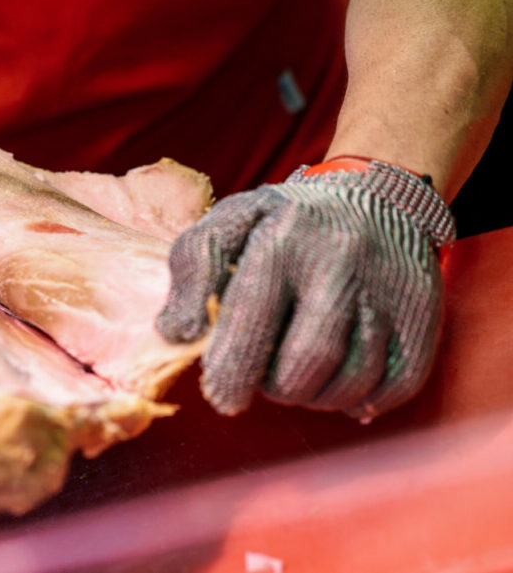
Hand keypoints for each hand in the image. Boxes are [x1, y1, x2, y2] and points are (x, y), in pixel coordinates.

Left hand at [156, 159, 455, 419]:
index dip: (232, 372)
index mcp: (280, 241)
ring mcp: (387, 291)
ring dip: (315, 397)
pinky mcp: (423, 314)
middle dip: (275, 388)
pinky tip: (340, 385)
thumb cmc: (285, 220)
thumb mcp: (228, 222)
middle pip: (304, 365)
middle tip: (264, 381)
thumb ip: (193, 269)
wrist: (374, 195)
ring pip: (349, 382)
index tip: (221, 397)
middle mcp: (338, 265)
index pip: (252, 322)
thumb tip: (174, 332)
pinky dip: (363, 400)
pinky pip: (396, 387)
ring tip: (297, 376)